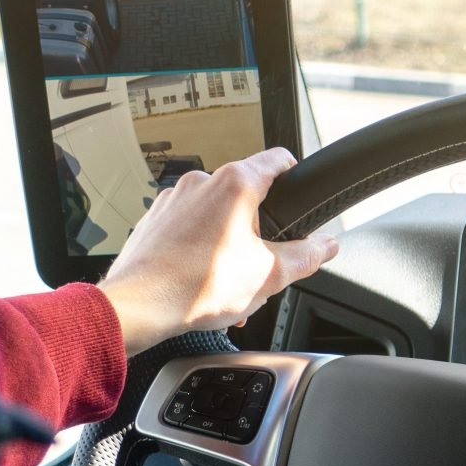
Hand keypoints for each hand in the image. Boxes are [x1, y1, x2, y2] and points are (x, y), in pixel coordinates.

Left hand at [98, 147, 337, 354]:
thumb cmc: (196, 286)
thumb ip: (305, 256)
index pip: (277, 160)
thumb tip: (326, 246)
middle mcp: (201, 183)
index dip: (294, 172)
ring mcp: (173, 200)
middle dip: (257, 230)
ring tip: (228, 283)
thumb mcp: (269, 274)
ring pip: (214, 216)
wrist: (139, 305)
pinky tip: (201, 281)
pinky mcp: (154, 221)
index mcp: (235, 184)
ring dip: (227, 244)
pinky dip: (199, 250)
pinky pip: (187, 229)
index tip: (298, 183)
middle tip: (259, 264)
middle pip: (245, 196)